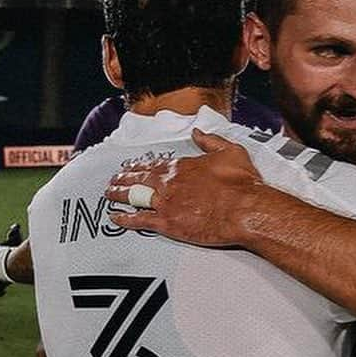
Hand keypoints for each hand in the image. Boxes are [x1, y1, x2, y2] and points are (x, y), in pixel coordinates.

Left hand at [104, 129, 262, 246]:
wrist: (246, 209)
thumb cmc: (242, 184)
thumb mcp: (231, 151)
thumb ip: (211, 141)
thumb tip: (198, 133)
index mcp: (183, 167)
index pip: (156, 165)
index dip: (141, 166)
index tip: (132, 166)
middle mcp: (170, 183)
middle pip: (140, 178)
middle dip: (124, 178)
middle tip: (113, 179)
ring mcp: (166, 203)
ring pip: (135, 196)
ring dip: (119, 194)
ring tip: (109, 194)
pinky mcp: (168, 223)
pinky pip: (140, 220)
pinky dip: (125, 218)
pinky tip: (115, 217)